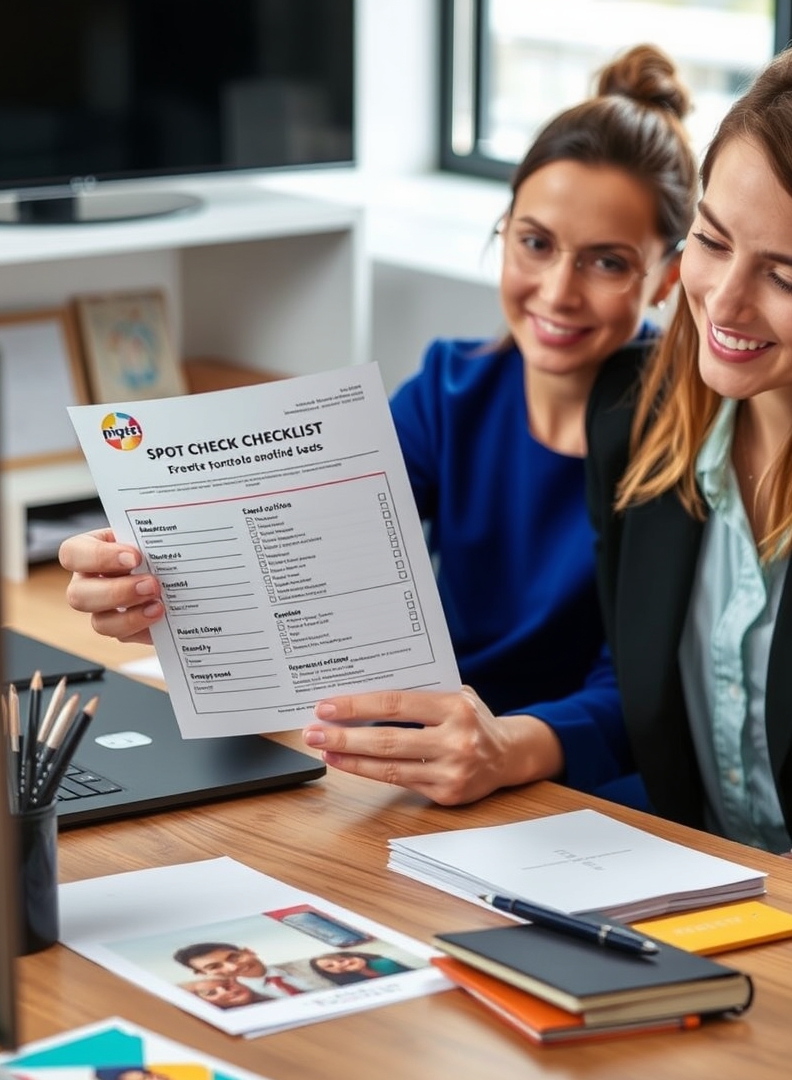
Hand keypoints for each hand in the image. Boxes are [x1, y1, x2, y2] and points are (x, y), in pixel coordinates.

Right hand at [59, 528, 163, 644]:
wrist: (176, 571)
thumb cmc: (154, 545)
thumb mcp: (151, 533)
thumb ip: (150, 535)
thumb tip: (169, 529)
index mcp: (87, 551)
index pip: (72, 553)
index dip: (100, 557)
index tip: (135, 557)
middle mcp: (87, 582)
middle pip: (79, 596)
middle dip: (117, 592)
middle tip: (152, 585)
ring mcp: (101, 609)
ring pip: (99, 623)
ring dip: (130, 617)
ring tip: (159, 605)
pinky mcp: (121, 628)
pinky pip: (124, 636)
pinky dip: (144, 629)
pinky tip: (162, 618)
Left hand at [302, 686, 563, 805]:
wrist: (509, 755)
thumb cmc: (473, 719)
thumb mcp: (455, 695)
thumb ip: (420, 694)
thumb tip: (364, 694)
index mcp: (456, 707)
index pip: (397, 705)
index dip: (359, 706)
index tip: (328, 706)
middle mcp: (456, 740)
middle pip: (388, 740)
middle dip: (345, 737)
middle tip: (313, 732)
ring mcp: (452, 771)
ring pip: (389, 767)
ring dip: (350, 759)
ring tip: (323, 749)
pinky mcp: (446, 794)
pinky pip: (399, 782)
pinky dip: (369, 773)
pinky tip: (348, 765)